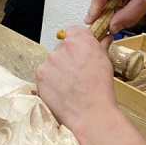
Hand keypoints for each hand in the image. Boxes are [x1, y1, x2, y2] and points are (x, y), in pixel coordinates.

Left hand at [36, 27, 116, 144]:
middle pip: (61, 47)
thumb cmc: (99, 91)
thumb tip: (104, 39)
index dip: (76, 41)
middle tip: (76, 73)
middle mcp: (63, 48)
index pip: (73, 31)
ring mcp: (49, 61)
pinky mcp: (40, 75)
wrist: (90, 114)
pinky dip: (50, 81)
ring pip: (52, 61)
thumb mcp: (105, 63)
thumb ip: (101, 46)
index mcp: (80, 41)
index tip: (78, 50)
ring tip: (69, 85)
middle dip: (67, 57)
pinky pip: (44, 74)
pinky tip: (61, 90)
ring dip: (57, 70)